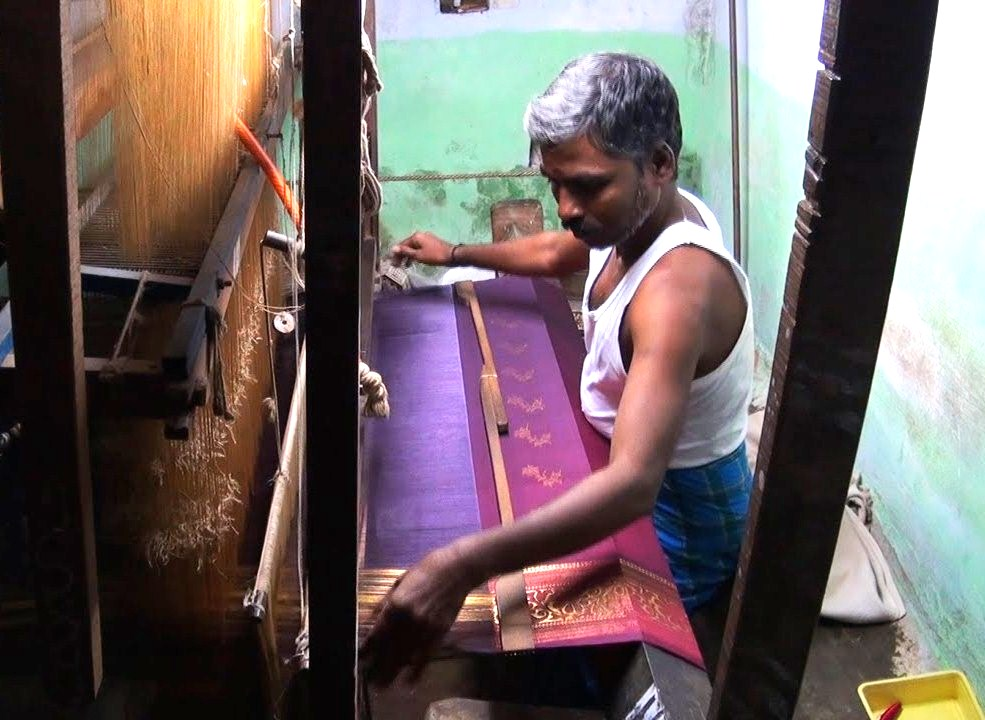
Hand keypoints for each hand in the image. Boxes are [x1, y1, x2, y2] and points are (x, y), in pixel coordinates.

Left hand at [360, 545, 478, 685]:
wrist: (456, 570)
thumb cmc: (426, 571)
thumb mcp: (400, 582)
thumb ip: (385, 602)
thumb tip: (370, 618)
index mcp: (396, 604)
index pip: (378, 632)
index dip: (369, 647)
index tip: (362, 659)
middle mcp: (408, 618)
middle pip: (389, 648)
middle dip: (378, 666)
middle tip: (369, 681)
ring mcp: (425, 627)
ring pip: (406, 655)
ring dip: (393, 672)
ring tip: (383, 686)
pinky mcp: (440, 632)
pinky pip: (426, 655)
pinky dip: (417, 670)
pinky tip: (409, 682)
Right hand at [389, 231, 454, 266]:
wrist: (452, 256)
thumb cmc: (434, 256)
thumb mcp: (418, 255)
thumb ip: (405, 252)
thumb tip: (393, 248)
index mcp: (416, 236)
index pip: (402, 245)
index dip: (396, 254)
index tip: (393, 263)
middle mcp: (420, 235)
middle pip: (407, 245)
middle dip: (401, 255)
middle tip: (397, 266)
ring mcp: (426, 239)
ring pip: (413, 247)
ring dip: (408, 256)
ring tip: (404, 266)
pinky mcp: (431, 243)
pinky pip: (419, 248)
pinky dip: (415, 255)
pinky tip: (413, 262)